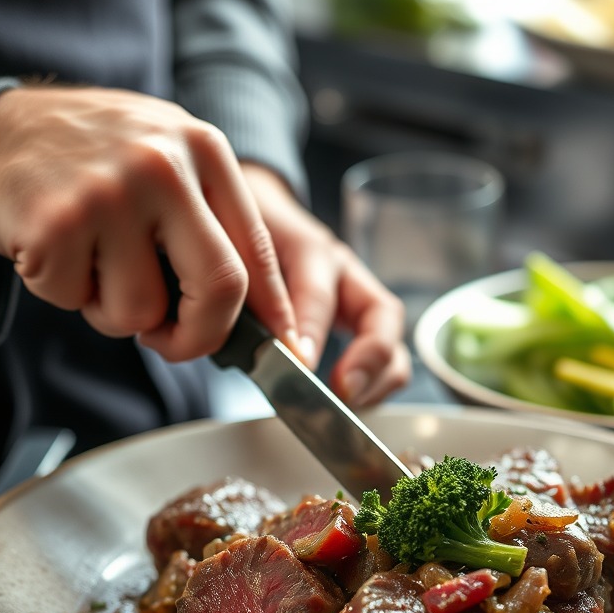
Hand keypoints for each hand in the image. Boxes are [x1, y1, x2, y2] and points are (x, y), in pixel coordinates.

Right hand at [0, 84, 299, 360]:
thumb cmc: (95, 163)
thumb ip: (214, 225)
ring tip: (92, 263)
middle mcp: (163, 164)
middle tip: (175, 342)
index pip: (258, 250)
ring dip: (113, 311)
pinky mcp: (54, 222)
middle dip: (201, 337)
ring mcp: (108, 192)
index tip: (279, 346)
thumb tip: (265, 316)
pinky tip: (54, 249)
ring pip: (139, 311)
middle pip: (220, 288)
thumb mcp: (169, 165)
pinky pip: (76, 302)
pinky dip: (65, 293)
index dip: (272, 310)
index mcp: (204, 149)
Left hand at [241, 163, 410, 406]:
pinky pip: (385, 353)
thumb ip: (233, 288)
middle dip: (367, 359)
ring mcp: (356, 293)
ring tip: (348, 404)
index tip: (300, 365)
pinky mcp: (359, 318)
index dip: (311, 331)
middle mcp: (342, 270)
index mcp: (308, 247)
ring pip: (391, 337)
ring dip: (378, 376)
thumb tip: (223, 336)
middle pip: (380, 313)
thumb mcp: (228, 248)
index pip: (318, 292)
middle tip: (342, 392)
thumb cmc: (235, 234)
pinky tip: (348, 401)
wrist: (245, 208)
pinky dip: (375, 382)